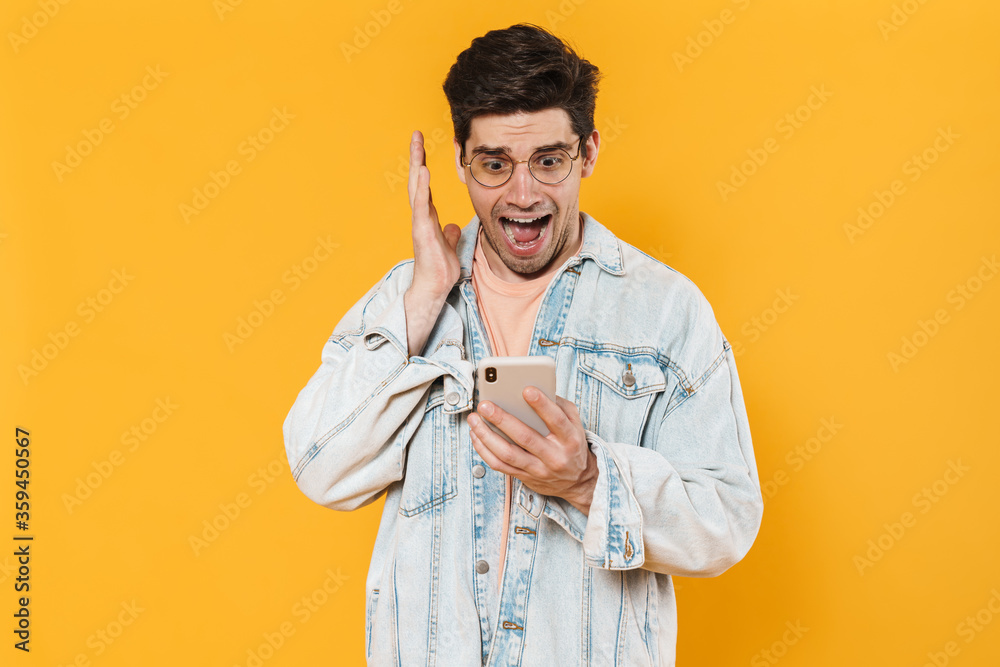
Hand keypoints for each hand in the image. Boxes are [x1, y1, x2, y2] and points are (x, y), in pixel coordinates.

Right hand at [407, 130, 460, 298]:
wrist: (435, 287)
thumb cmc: (440, 269)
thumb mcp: (450, 246)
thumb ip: (450, 233)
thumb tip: (453, 226)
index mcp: (428, 217)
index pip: (425, 186)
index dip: (424, 166)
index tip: (423, 147)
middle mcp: (422, 216)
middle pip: (418, 180)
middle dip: (417, 157)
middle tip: (416, 134)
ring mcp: (420, 222)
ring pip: (417, 187)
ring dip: (417, 165)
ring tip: (417, 144)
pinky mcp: (421, 230)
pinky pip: (421, 205)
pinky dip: (422, 187)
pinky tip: (424, 171)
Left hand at [467, 387, 597, 514]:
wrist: (577, 481)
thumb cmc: (571, 444)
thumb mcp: (575, 424)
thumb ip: (560, 406)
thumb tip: (536, 389)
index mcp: (570, 438)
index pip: (556, 420)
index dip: (542, 405)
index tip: (526, 389)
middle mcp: (555, 456)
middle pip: (526, 437)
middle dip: (502, 419)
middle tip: (486, 405)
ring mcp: (539, 469)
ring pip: (508, 454)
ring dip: (487, 435)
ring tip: (474, 419)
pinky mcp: (525, 477)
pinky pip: (500, 465)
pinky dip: (484, 450)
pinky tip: (476, 435)